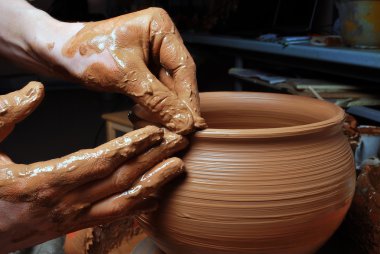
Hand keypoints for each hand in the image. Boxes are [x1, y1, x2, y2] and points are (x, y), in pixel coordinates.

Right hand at [0, 82, 187, 252]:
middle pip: (120, 180)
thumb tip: (35, 90)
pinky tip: (156, 193)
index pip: (98, 162)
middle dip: (153, 160)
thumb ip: (6, 114)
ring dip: (154, 183)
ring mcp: (73, 218)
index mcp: (42, 182)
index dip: (130, 147)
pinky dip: (138, 204)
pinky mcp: (77, 224)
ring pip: (123, 202)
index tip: (155, 133)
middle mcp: (65, 203)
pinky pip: (115, 215)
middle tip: (179, 142)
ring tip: (178, 167)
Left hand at [36, 8, 205, 133]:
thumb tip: (184, 123)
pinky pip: (155, 96)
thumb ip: (157, 99)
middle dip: (174, 108)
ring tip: (153, 126)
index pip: (184, 68)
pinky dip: (150, 110)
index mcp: (161, 28)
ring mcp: (153, 58)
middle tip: (177, 133)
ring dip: (161, 112)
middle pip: (178, 82)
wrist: (56, 55)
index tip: (193, 124)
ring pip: (168, 92)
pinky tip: (140, 118)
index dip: (189, 98)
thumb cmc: (84, 52)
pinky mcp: (144, 73)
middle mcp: (161, 42)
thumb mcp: (124, 76)